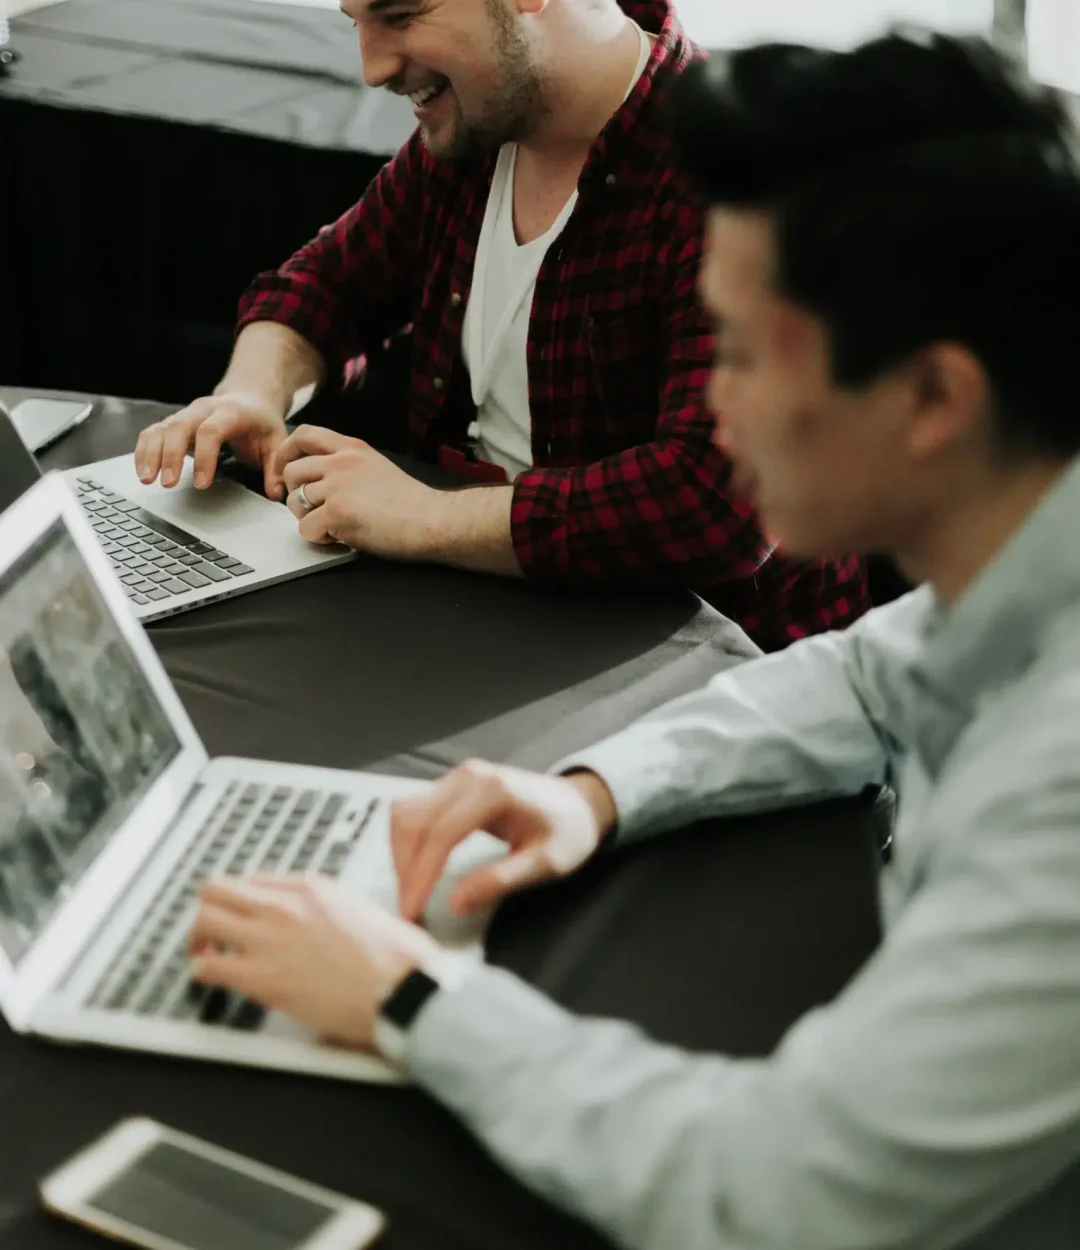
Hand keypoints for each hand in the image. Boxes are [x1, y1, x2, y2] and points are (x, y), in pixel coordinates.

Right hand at [134, 392, 287, 494]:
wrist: (248, 397)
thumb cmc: (260, 422)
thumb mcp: (276, 440)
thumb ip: (276, 467)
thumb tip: (277, 493)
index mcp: (231, 412)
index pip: (211, 431)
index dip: (205, 457)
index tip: (201, 484)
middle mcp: (204, 409)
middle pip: (179, 427)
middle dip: (171, 456)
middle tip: (168, 484)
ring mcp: (186, 414)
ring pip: (161, 428)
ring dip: (151, 454)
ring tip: (147, 480)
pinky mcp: (174, 421)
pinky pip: (152, 432)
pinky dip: (144, 450)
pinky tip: (143, 471)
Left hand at [189, 876, 439, 1049]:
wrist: (401, 987)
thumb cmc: (396, 956)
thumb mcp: (362, 909)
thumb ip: (330, 908)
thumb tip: (319, 921)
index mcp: (311, 887)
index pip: (253, 880)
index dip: (242, 901)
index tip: (242, 915)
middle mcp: (284, 906)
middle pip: (216, 890)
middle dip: (209, 910)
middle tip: (213, 931)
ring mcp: (269, 939)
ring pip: (203, 920)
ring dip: (199, 938)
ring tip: (207, 954)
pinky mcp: (262, 977)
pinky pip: (208, 966)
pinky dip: (202, 972)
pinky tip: (211, 979)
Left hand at [274, 425, 446, 558]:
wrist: (433, 521)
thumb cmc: (412, 504)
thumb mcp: (377, 467)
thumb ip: (348, 466)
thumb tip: (319, 480)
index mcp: (353, 448)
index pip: (304, 434)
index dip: (286, 453)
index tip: (285, 471)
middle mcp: (342, 462)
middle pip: (293, 472)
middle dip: (297, 495)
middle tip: (314, 511)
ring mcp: (339, 486)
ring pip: (295, 501)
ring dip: (308, 518)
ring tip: (333, 525)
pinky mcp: (337, 513)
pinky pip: (306, 528)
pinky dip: (319, 538)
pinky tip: (341, 537)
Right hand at [392, 761, 617, 921]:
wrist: (579, 804)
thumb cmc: (569, 831)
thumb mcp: (545, 863)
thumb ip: (500, 881)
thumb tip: (455, 902)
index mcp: (493, 791)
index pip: (440, 834)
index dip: (421, 875)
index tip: (412, 910)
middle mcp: (469, 776)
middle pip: (413, 821)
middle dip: (405, 869)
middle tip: (409, 910)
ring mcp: (458, 778)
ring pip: (406, 813)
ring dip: (401, 854)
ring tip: (411, 893)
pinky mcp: (453, 785)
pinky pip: (416, 810)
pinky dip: (408, 842)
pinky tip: (416, 869)